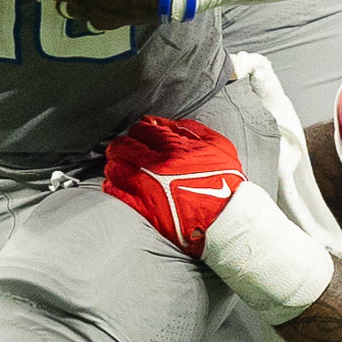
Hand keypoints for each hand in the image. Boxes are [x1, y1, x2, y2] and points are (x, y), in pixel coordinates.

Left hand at [104, 117, 249, 257]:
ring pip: (114, 168)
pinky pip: (115, 192)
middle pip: (122, 146)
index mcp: (175, 148)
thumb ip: (190, 129)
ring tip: (122, 166)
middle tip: (126, 150)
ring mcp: (147, 188)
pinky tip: (118, 184)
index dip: (139, 130)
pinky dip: (113, 185)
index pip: (142, 129)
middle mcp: (156, 166)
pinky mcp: (142, 208)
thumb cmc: (226, 183)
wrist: (228, 219)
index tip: (141, 135)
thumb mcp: (218, 146)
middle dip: (123, 146)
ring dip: (116, 164)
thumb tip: (162, 122)